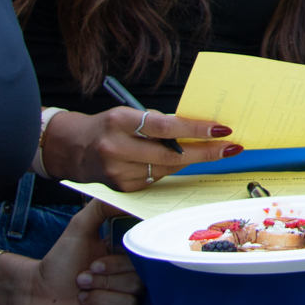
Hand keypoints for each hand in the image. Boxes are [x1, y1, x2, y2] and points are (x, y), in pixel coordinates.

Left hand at [0, 202, 142, 304]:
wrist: (35, 292)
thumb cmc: (59, 261)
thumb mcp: (79, 227)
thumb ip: (101, 208)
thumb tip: (125, 198)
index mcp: (125, 263)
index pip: (142, 263)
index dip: (118, 265)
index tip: (95, 262)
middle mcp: (127, 285)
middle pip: (137, 285)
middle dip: (104, 282)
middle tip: (81, 278)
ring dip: (99, 298)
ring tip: (80, 294)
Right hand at [43, 107, 241, 190]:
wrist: (73, 148)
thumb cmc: (108, 125)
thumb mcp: (129, 114)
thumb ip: (158, 123)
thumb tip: (197, 129)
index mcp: (120, 122)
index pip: (165, 127)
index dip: (195, 129)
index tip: (221, 129)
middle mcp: (116, 148)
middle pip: (170, 155)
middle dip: (204, 152)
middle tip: (231, 147)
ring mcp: (118, 172)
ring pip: (166, 169)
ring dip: (190, 161)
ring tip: (212, 151)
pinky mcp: (122, 189)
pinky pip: (156, 180)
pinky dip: (168, 170)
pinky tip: (177, 162)